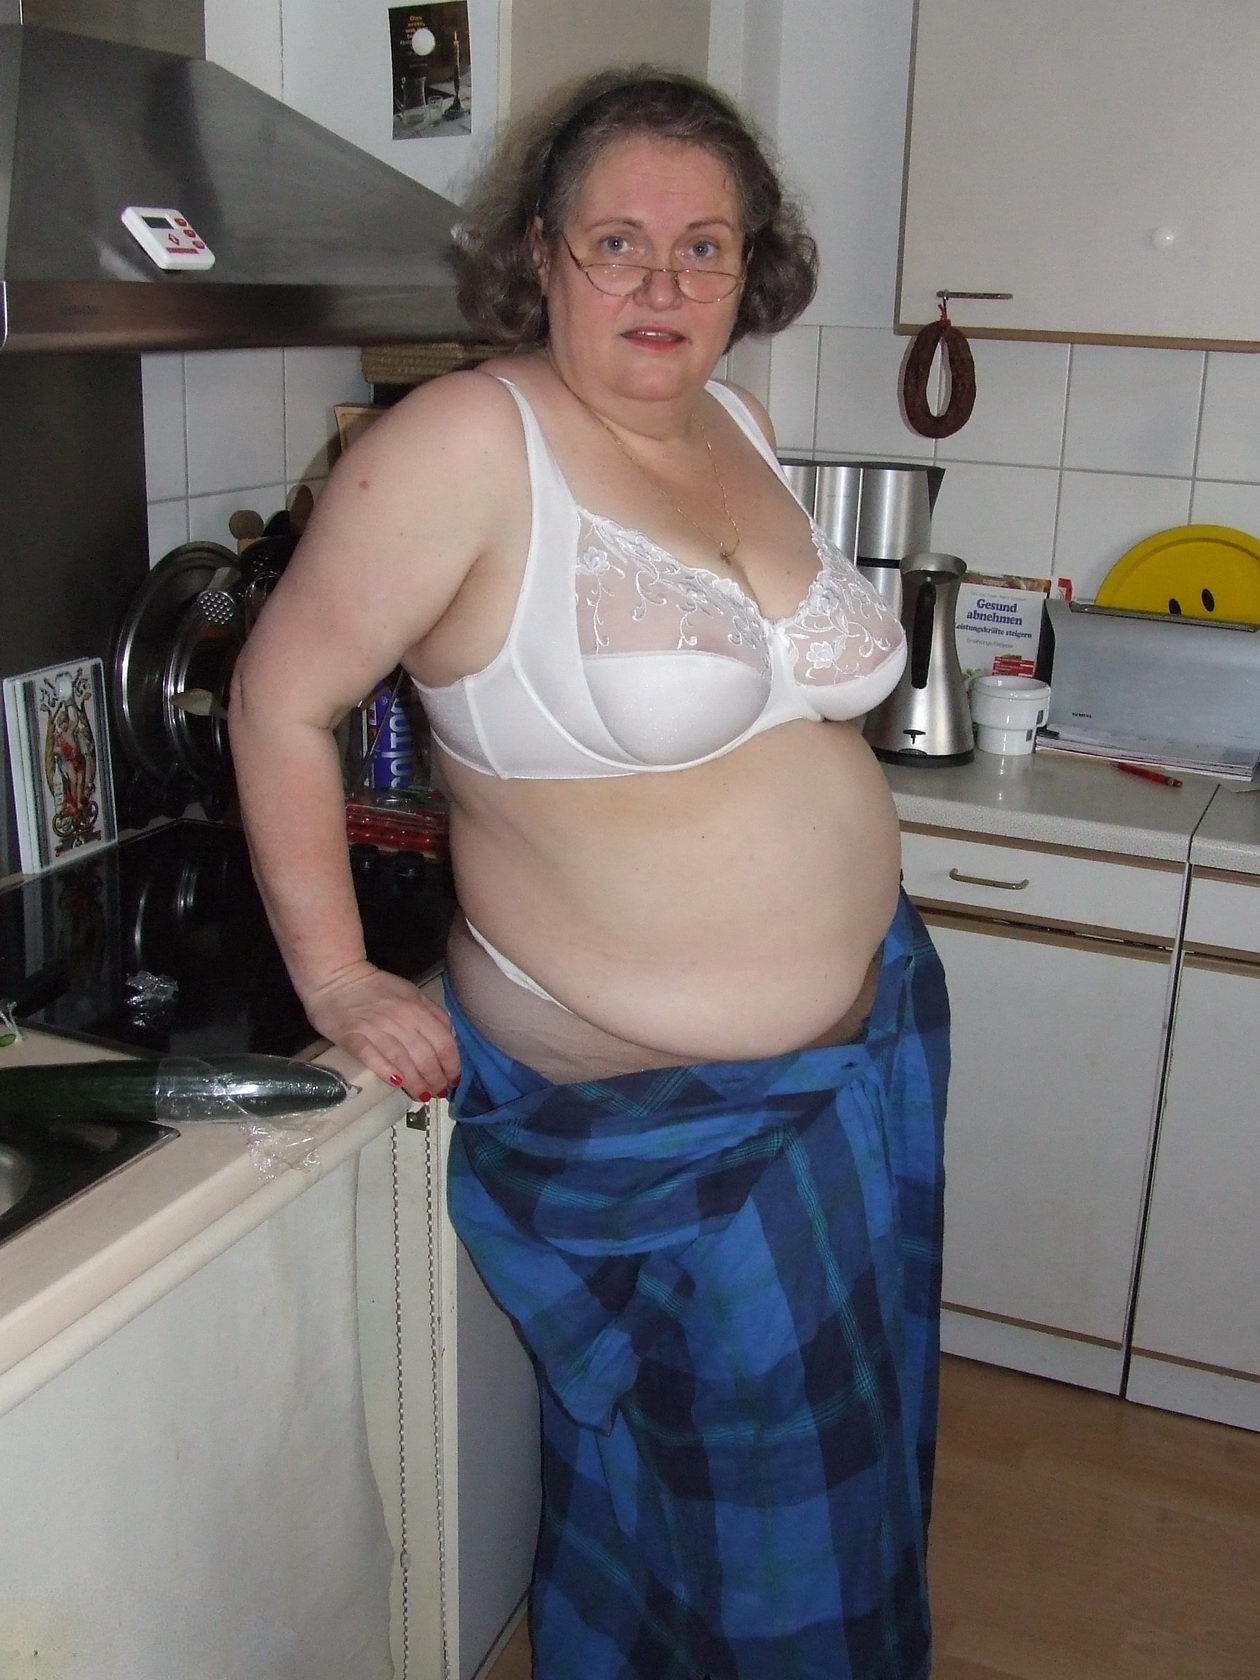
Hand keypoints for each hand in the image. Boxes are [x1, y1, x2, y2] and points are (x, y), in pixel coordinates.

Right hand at [301, 961, 459, 1101]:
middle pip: (425, 1056)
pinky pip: (370, 1055)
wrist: (335, 976)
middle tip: (437, 1093)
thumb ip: (432, 1013)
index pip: (443, 1043)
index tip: (453, 1080)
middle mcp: (399, 1018)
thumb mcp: (412, 994)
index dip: (451, 1065)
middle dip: (435, 1079)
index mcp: (417, 1008)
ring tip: (421, 1095)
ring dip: (415, 1082)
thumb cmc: (376, 988)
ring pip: (402, 1060)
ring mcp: (374, 1027)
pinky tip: (395, 1082)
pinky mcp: (351, 1036)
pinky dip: (385, 1070)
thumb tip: (449, 1038)